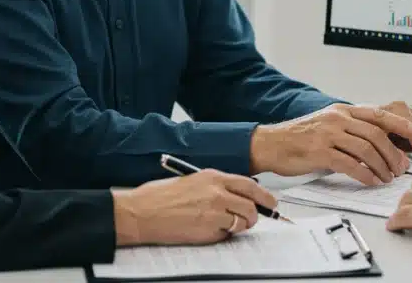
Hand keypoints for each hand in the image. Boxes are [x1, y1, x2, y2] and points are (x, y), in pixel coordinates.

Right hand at [111, 169, 277, 245]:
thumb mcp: (191, 180)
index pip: (249, 184)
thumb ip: (215, 186)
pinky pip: (226, 235)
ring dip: (238, 226)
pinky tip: (207, 230)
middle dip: (255, 215)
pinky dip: (222, 235)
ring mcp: (214, 212)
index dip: (264, 195)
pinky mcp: (208, 229)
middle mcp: (217, 192)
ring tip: (222, 225)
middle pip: (251, 205)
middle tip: (251, 219)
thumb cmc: (159, 197)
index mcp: (212, 176)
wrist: (141, 212)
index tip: (270, 202)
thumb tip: (235, 196)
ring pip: (242, 222)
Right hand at [250, 103, 411, 184]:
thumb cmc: (303, 138)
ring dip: (382, 167)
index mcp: (345, 110)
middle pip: (378, 135)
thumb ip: (354, 130)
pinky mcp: (320, 152)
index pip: (382, 116)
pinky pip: (350, 164)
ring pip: (367, 149)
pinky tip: (371, 182)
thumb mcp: (331, 125)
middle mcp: (339, 118)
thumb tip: (383, 144)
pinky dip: (365, 175)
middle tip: (401, 169)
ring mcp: (329, 134)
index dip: (403, 130)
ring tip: (387, 178)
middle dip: (394, 154)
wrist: (272, 143)